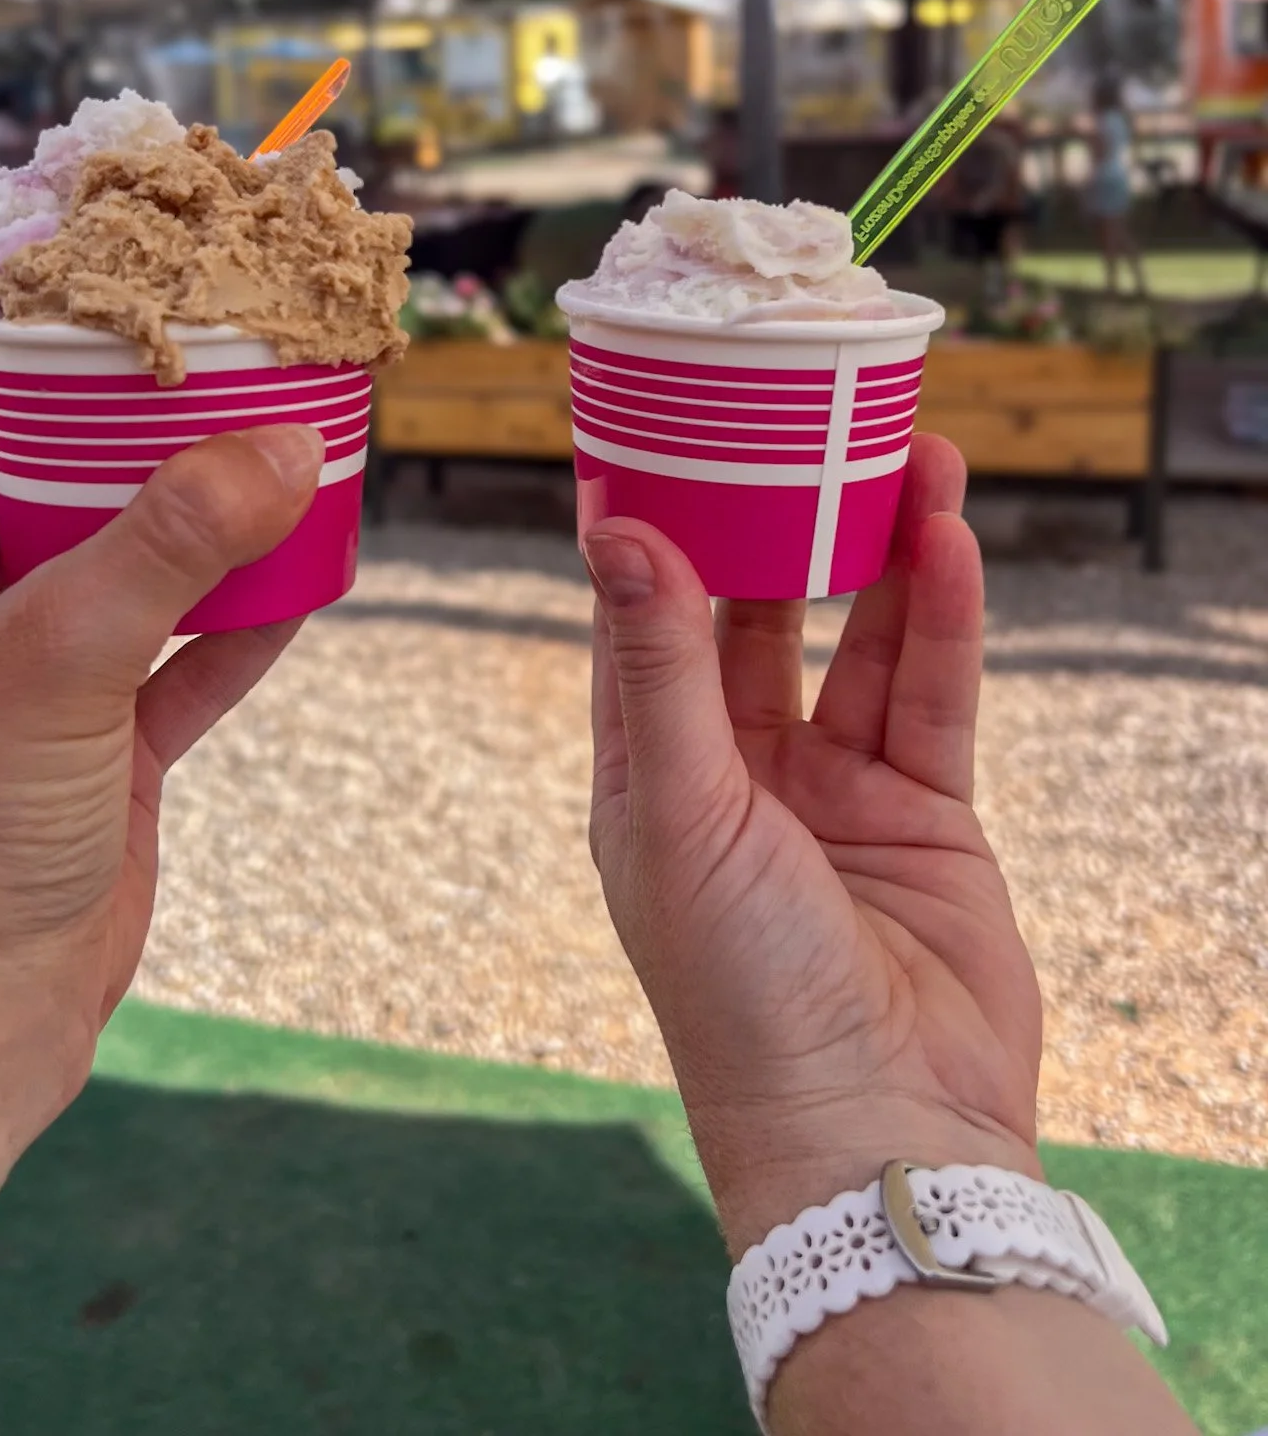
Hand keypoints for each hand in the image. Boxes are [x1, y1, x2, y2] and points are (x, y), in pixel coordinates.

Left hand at [0, 418, 321, 1235]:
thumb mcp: (59, 654)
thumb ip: (171, 543)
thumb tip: (287, 447)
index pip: (1, 436)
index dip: (93, 386)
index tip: (188, 337)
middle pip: (84, 501)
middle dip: (175, 457)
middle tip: (265, 392)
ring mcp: (35, 691)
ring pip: (144, 582)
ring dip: (220, 539)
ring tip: (306, 471)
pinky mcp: (100, 757)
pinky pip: (183, 666)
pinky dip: (243, 627)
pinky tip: (311, 580)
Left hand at [584, 435, 1043, 1257]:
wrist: (877, 1135)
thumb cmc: (739, 994)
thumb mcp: (681, 813)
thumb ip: (660, 669)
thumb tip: (612, 531)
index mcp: (649, 778)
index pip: (642, 625)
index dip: (656, 531)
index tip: (667, 431)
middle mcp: (737, 775)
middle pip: (759, 617)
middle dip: (786, 524)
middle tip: (811, 426)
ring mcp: (834, 793)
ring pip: (858, 642)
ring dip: (883, 552)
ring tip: (913, 455)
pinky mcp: (924, 816)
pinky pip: (931, 697)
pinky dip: (941, 622)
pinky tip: (948, 544)